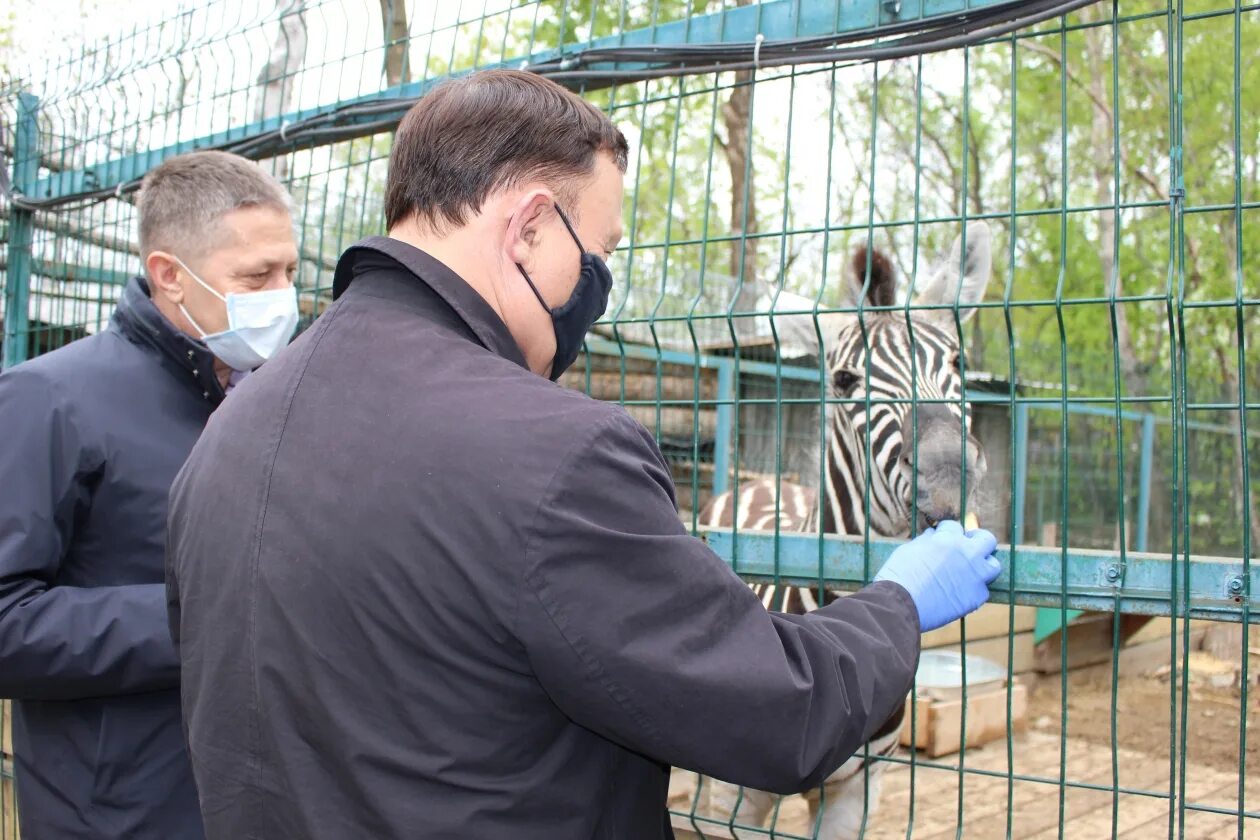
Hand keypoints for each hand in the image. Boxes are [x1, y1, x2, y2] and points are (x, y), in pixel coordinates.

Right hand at [873, 521, 1000, 631]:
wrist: (899, 603)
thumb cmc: (898, 575)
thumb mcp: (910, 549)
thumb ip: (926, 541)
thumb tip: (933, 536)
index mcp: (947, 538)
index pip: (955, 526)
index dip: (948, 533)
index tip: (944, 539)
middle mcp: (966, 553)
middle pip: (987, 539)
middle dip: (978, 541)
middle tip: (968, 548)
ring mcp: (974, 576)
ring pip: (994, 565)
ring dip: (983, 566)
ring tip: (971, 571)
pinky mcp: (975, 597)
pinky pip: (983, 591)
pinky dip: (973, 591)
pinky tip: (960, 593)